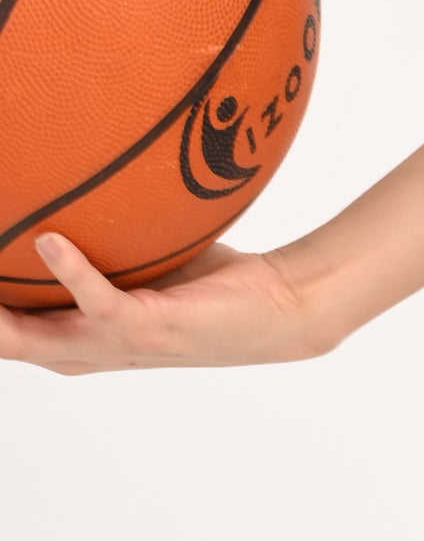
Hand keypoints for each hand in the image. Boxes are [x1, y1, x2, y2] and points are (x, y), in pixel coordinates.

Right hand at [0, 233, 331, 376]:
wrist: (278, 310)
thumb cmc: (206, 284)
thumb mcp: (139, 259)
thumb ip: (105, 236)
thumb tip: (78, 189)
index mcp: (71, 340)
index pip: (3, 330)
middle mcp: (81, 351)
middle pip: (1, 341)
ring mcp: (112, 345)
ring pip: (30, 338)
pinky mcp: (147, 328)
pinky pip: (99, 301)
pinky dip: (72, 271)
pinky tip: (49, 242)